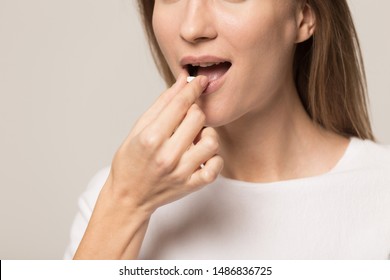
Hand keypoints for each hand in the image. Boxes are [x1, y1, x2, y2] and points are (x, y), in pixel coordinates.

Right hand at [106, 73, 223, 213]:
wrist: (129, 197)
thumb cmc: (130, 161)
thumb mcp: (138, 128)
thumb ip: (162, 104)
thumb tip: (181, 81)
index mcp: (151, 138)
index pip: (180, 104)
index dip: (192, 87)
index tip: (199, 80)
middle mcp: (167, 155)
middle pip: (198, 118)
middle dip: (195, 111)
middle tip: (187, 117)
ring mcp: (181, 172)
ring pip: (212, 141)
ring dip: (206, 134)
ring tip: (195, 137)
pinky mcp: (191, 185)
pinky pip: (216, 166)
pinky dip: (214, 158)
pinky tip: (202, 155)